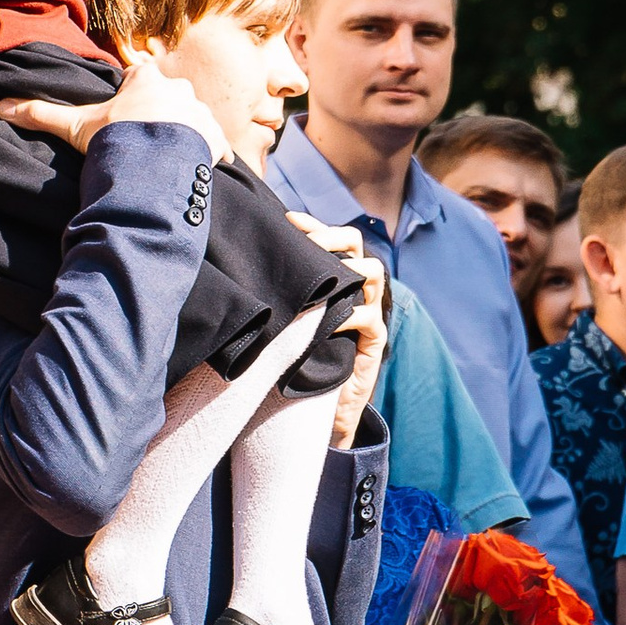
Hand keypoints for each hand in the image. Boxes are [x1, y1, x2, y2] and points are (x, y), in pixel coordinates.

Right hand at [0, 49, 228, 162]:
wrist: (150, 168)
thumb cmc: (114, 139)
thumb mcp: (76, 125)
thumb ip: (42, 114)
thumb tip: (2, 106)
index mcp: (146, 79)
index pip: (137, 79)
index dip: (128, 98)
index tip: (121, 118)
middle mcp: (178, 89)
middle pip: (166, 98)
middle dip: (157, 115)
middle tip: (141, 141)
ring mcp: (200, 113)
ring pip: (192, 120)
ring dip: (182, 135)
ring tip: (164, 159)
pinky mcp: (216, 138)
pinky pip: (216, 144)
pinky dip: (209, 155)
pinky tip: (196, 168)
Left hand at [291, 220, 385, 443]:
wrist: (323, 404)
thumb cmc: (304, 356)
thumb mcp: (293, 319)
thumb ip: (286, 294)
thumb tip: (250, 268)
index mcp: (339, 278)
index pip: (334, 239)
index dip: (315, 225)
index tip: (289, 220)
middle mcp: (358, 289)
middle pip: (357, 245)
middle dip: (332, 237)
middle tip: (308, 242)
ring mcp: (370, 312)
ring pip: (373, 273)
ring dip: (348, 271)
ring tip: (324, 277)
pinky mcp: (375, 340)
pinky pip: (368, 318)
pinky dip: (348, 315)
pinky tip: (326, 321)